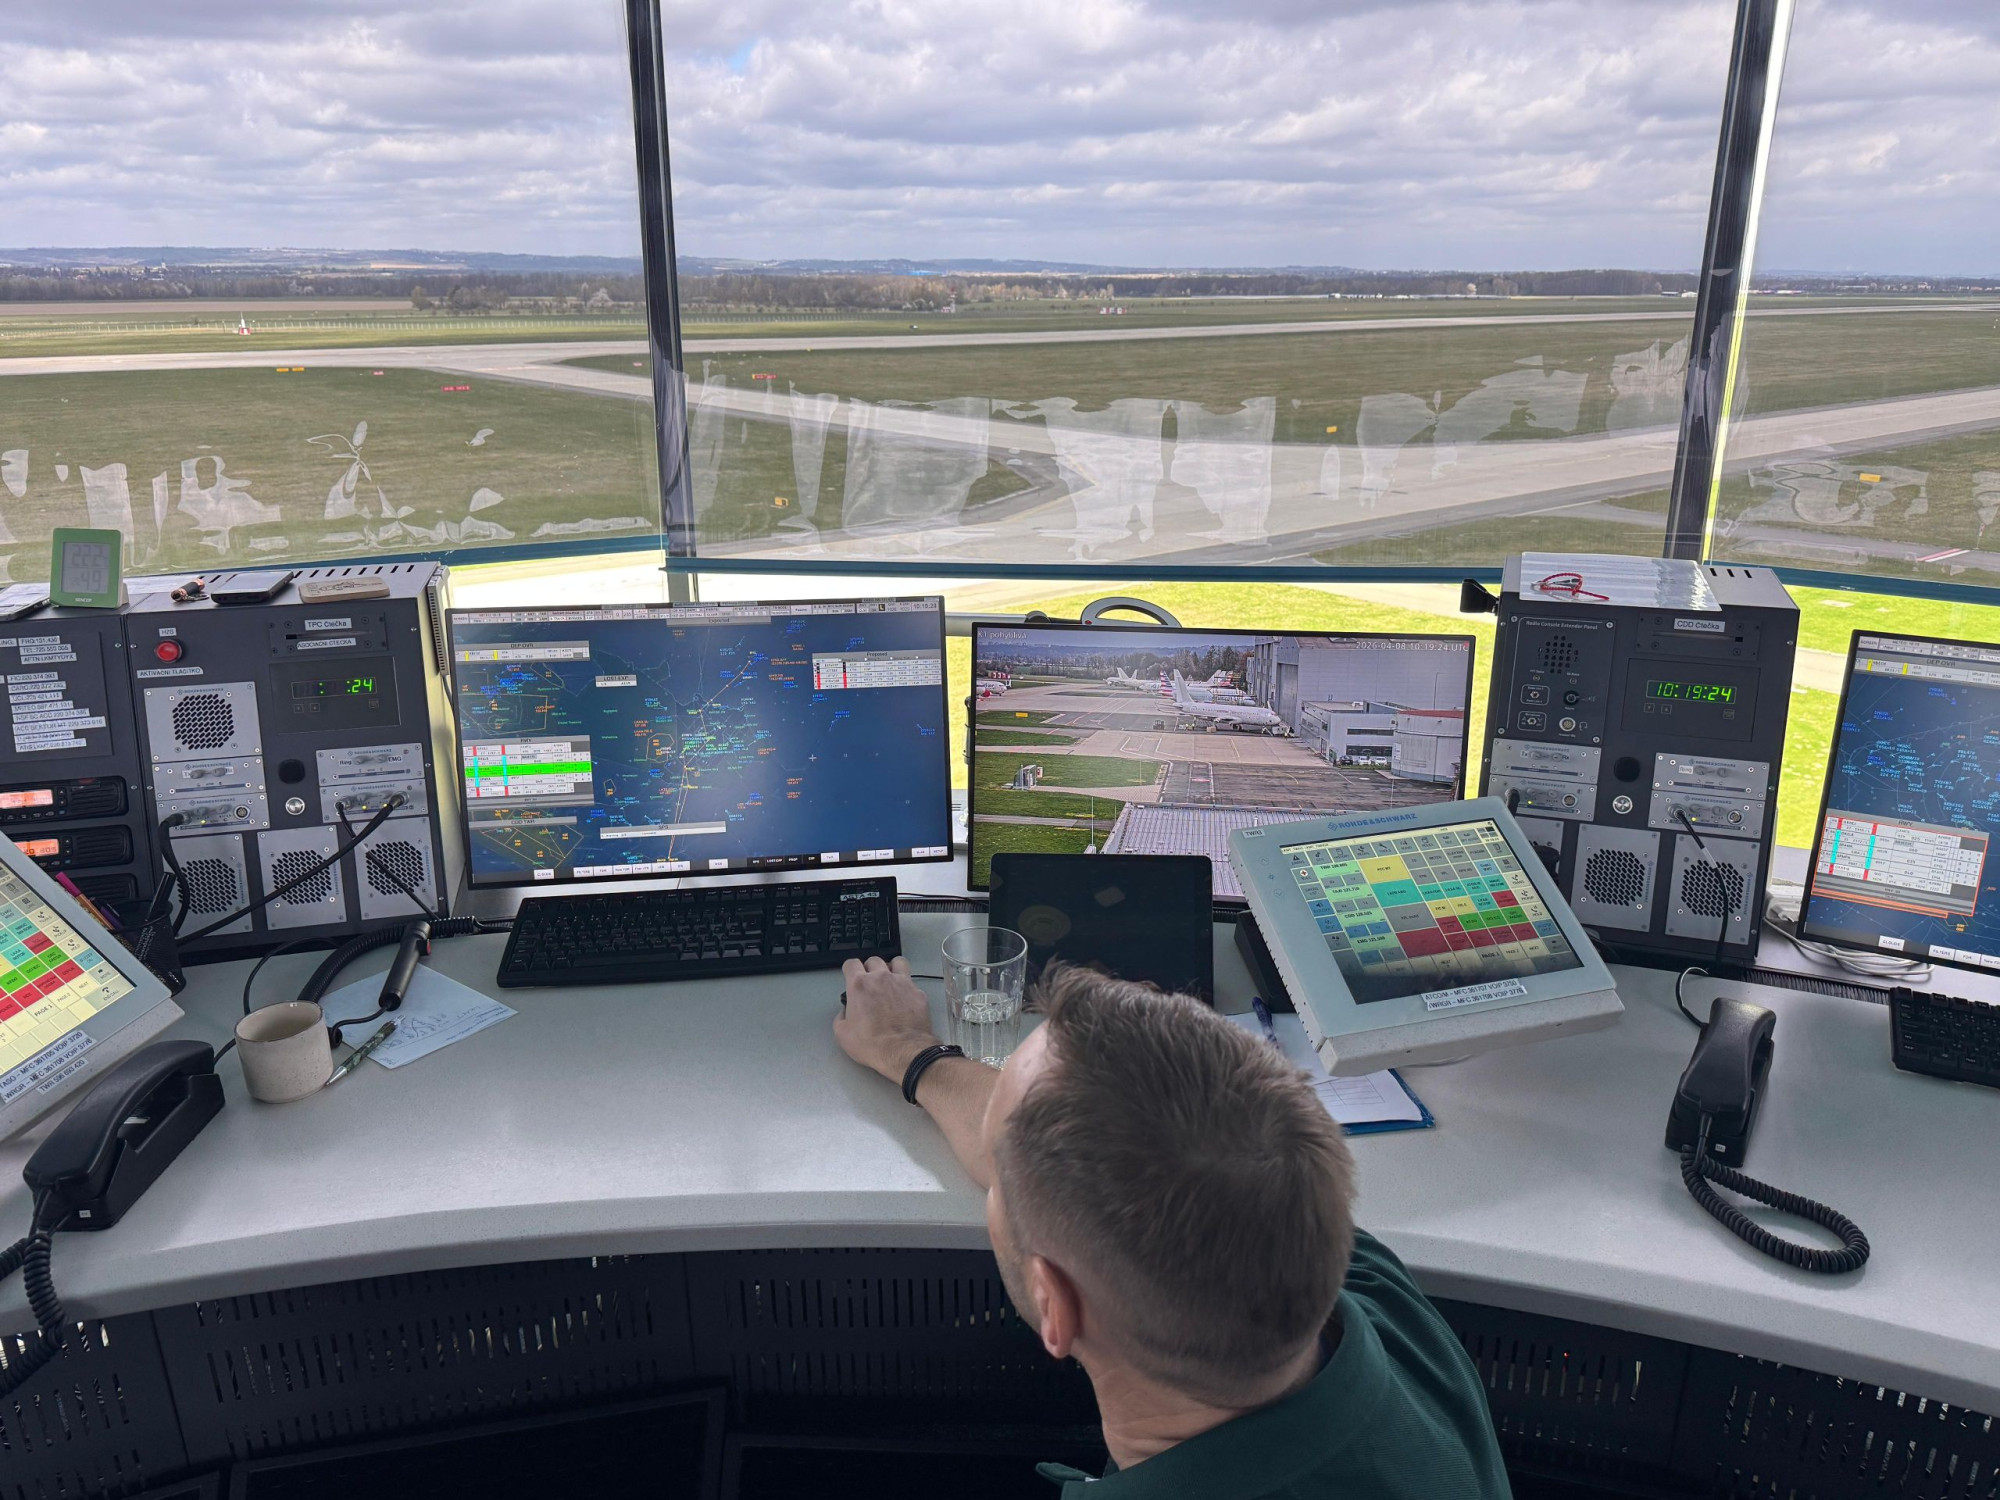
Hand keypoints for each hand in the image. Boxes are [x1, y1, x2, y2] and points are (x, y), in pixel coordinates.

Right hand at [835, 956, 936, 1082]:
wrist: (903, 1051)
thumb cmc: (873, 1044)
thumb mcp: (842, 1034)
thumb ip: (841, 1017)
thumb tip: (846, 1013)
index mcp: (860, 985)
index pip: (851, 963)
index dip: (849, 969)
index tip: (850, 975)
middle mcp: (882, 979)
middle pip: (874, 960)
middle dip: (869, 968)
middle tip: (869, 981)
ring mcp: (903, 983)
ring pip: (897, 962)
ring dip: (891, 968)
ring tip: (890, 979)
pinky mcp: (918, 993)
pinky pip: (912, 982)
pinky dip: (907, 987)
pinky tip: (905, 998)